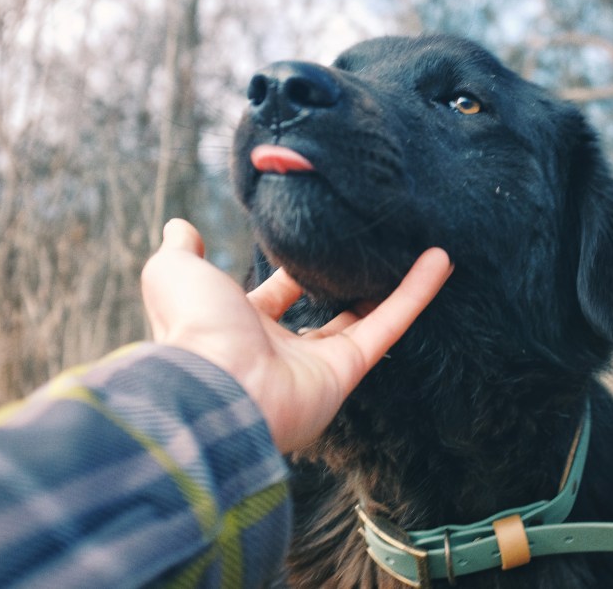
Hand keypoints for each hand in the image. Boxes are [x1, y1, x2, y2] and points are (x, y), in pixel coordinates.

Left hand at [141, 219, 451, 453]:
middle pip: (322, 313)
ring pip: (364, 318)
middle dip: (345, 284)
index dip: (288, 273)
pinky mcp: (346, 371)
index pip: (271, 297)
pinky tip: (439, 260)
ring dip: (395, 285)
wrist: (215, 384)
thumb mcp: (173, 274)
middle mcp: (278, 349)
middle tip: (372, 250)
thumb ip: (180, 249)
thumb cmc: (192, 329)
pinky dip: (415, 293)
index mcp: (238, 327)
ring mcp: (315, 364)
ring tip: (425, 252)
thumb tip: (181, 227)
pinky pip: (387, 326)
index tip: (309, 244)